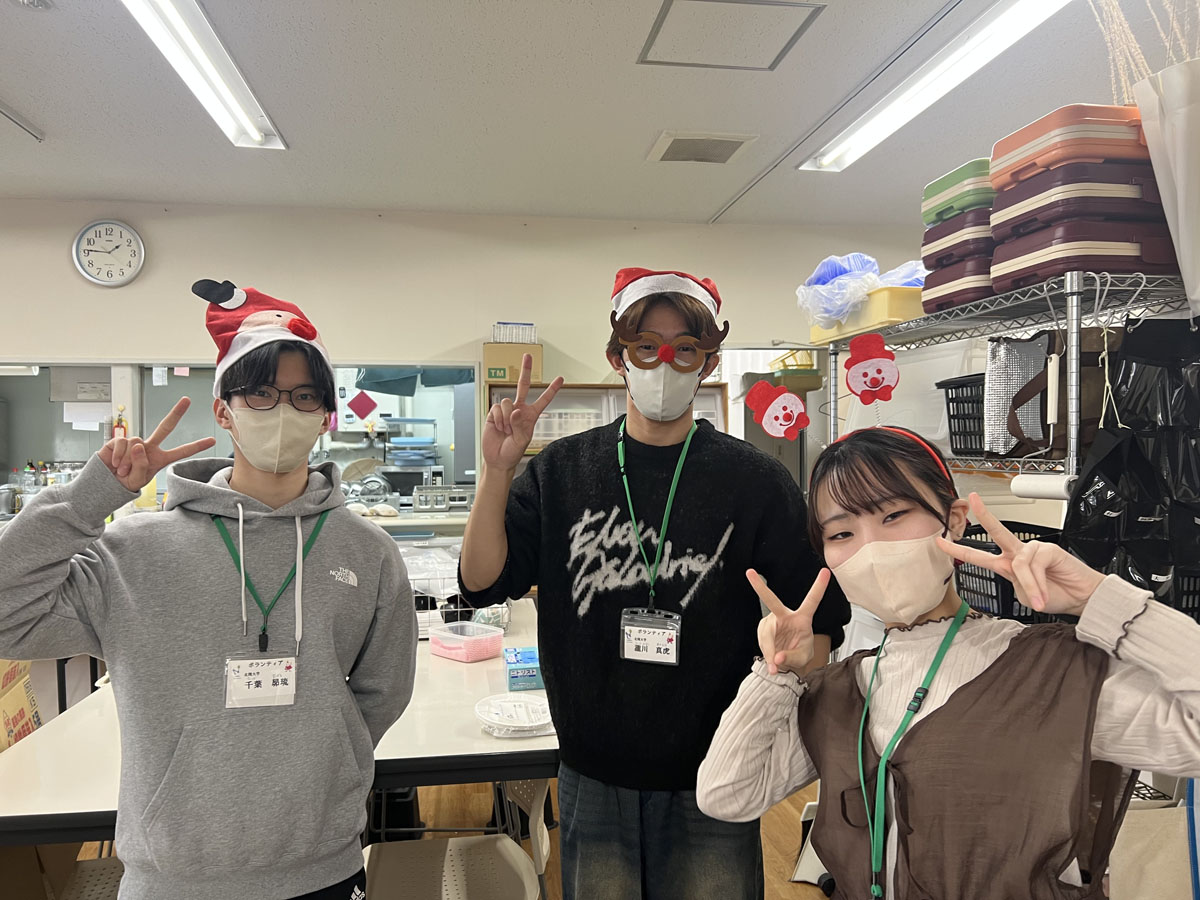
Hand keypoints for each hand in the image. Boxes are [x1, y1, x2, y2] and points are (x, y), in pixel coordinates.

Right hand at [97, 397, 216, 491]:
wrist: (105, 482)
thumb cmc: (124, 482)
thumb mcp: (138, 480)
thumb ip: (142, 466)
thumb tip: (138, 445)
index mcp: (159, 458)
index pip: (181, 452)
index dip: (196, 447)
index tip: (212, 440)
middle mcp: (149, 447)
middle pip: (165, 427)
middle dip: (176, 413)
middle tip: (187, 400)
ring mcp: (135, 442)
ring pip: (137, 444)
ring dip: (128, 461)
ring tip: (122, 470)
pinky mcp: (120, 440)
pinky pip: (122, 443)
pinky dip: (118, 456)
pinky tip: (115, 463)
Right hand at [482, 354, 563, 472]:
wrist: (497, 459)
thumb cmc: (512, 451)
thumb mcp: (522, 441)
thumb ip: (520, 424)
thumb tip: (515, 410)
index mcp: (530, 416)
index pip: (543, 400)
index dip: (552, 389)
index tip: (560, 378)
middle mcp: (519, 409)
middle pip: (522, 386)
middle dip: (525, 370)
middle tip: (528, 356)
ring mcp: (506, 411)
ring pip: (507, 402)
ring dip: (507, 418)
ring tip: (506, 430)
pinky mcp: (493, 413)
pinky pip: (496, 409)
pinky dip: (499, 419)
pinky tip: (499, 427)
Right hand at [748, 568, 830, 674]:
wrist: (786, 662)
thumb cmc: (799, 654)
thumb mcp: (803, 658)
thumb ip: (791, 657)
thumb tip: (777, 657)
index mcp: (802, 618)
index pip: (812, 600)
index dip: (819, 586)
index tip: (825, 571)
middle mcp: (785, 615)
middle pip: (771, 601)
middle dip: (759, 586)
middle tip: (750, 573)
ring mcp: (771, 621)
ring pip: (766, 632)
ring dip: (769, 650)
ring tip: (775, 664)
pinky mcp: (763, 628)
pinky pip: (762, 640)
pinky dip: (766, 652)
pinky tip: (770, 660)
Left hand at [935, 493, 1104, 615]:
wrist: (1081, 598)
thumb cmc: (1056, 595)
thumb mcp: (1026, 596)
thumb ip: (1017, 584)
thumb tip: (1019, 575)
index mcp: (1007, 565)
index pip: (978, 555)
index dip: (958, 549)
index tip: (941, 541)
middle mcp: (1018, 554)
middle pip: (997, 531)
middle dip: (984, 515)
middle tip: (972, 500)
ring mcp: (1033, 550)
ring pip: (1019, 565)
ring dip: (1029, 586)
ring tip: (1038, 600)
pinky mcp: (1049, 549)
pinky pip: (1034, 566)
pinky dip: (1037, 583)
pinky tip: (1044, 593)